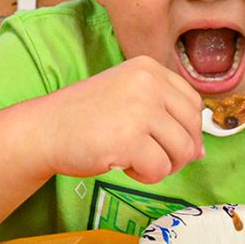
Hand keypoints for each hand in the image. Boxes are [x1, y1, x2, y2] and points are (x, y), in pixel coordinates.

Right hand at [38, 56, 203, 182]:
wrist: (45, 129)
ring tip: (132, 156)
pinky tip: (120, 162)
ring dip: (160, 165)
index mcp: (149, 68)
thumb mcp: (128, 97)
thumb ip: (164, 113)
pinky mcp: (130, 138)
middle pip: (193, 130)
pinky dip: (143, 175)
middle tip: (147, 154)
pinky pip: (160, 169)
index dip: (184, 130)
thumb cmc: (85, 117)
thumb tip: (200, 149)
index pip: (193, 104)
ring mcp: (140, 109)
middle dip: (176, 151)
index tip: (161, 139)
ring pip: (182, 152)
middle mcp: (148, 82)